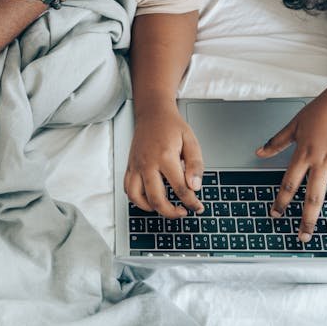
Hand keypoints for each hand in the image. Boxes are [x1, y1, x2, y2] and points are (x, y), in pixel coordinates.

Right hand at [124, 103, 205, 218]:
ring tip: (165, 208)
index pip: (180, 188)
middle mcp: (148, 164)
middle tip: (183, 212)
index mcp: (166, 157)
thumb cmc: (172, 126)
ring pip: (137, 198)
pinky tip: (149, 200)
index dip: (191, 202)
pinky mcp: (130, 166)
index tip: (198, 207)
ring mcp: (136, 166)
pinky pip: (128, 189)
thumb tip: (194, 187)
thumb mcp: (191, 141)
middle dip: (171, 212)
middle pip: (157, 199)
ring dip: (152, 209)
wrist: (153, 113)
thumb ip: (195, 165)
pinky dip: (137, 200)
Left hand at [256, 85, 326, 242]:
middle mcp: (321, 161)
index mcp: (303, 154)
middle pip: (313, 196)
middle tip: (303, 237)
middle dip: (307, 219)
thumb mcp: (293, 125)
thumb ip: (276, 142)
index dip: (281, 201)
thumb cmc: (320, 110)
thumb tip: (258, 153)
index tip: (275, 215)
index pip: (289, 183)